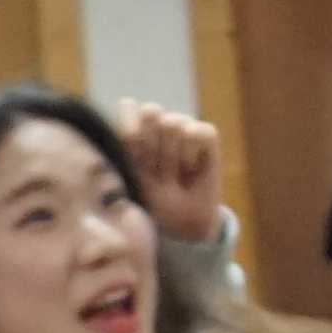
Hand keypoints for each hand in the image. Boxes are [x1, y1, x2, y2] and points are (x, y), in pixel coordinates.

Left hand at [113, 99, 225, 243]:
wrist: (182, 225)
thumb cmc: (150, 201)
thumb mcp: (129, 179)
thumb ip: (124, 149)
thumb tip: (128, 113)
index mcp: (134, 129)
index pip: (130, 107)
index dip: (131, 131)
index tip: (134, 159)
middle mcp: (158, 123)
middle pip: (152, 112)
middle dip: (151, 147)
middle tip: (155, 171)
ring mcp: (183, 127)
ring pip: (174, 123)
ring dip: (172, 156)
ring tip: (173, 175)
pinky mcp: (207, 136)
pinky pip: (199, 131)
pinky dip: (193, 153)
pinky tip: (191, 169)